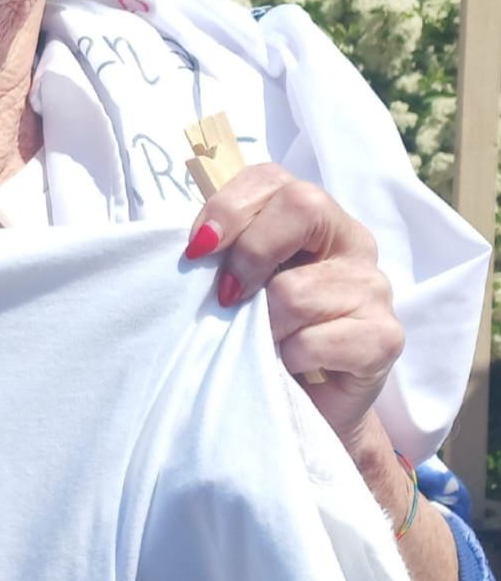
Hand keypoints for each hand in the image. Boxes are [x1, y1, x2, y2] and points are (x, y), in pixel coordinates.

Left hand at [185, 164, 403, 463]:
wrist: (304, 401)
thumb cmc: (262, 329)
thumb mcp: (238, 279)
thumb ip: (222, 249)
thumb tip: (195, 243)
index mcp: (313, 215)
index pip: (272, 179)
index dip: (227, 208)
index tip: (196, 250)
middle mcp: (352, 240)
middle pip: (301, 207)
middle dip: (249, 253)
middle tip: (229, 297)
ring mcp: (374, 287)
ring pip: (297, 290)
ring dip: (264, 326)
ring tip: (268, 341)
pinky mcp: (385, 337)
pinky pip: (314, 342)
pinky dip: (288, 358)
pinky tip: (292, 364)